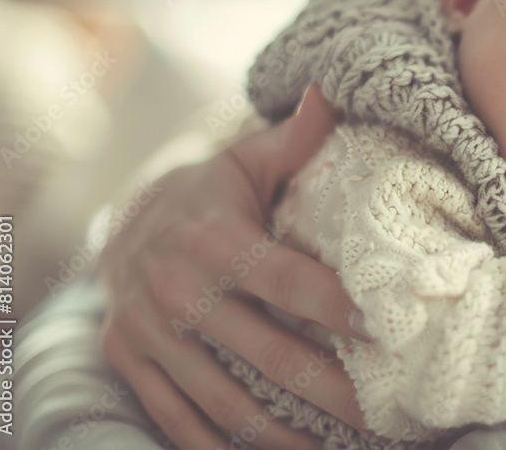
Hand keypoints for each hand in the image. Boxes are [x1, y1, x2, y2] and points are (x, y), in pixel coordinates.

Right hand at [96, 86, 366, 449]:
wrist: (121, 226)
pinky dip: (222, 448)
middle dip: (329, 385)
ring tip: (342, 445)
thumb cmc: (207, 195)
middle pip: (265, 351)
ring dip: (283, 432)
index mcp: (212, 237)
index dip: (335, 304)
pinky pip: (178, 420)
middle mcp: (177, 291)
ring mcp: (150, 335)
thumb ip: (292, 139)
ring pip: (225, 398)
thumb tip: (330, 91)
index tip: (385, 326)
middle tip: (382, 408)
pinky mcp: (133, 363)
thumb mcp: (243, 162)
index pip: (284, 278)